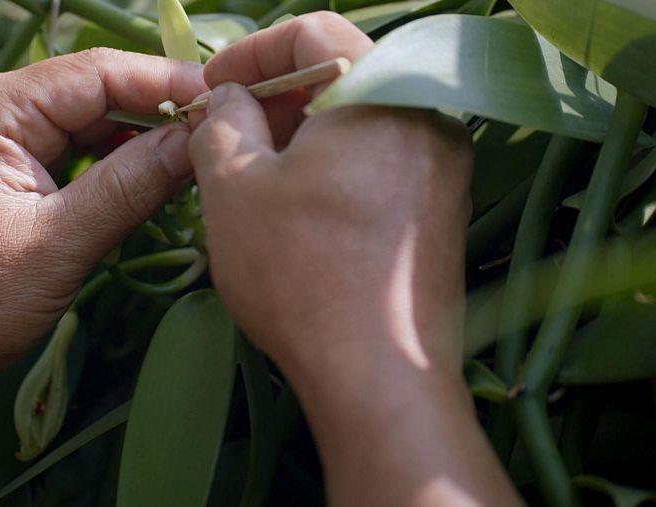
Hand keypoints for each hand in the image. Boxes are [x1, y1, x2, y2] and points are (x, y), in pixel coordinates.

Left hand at [0, 49, 205, 398]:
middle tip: (222, 131)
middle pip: (96, 90)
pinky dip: (115, 161)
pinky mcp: (6, 168)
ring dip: (141, 136)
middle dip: (159, 108)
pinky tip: (154, 174)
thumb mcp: (57, 246)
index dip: (168, 82)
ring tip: (199, 152)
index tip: (227, 100)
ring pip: (89, 120)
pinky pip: (73, 149)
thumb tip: (196, 141)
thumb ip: (129, 187)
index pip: (99, 73)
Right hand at [189, 13, 519, 505]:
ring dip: (303, 134)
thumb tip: (229, 98)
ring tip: (255, 175)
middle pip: (342, 74)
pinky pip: (382, 162)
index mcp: (380, 90)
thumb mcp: (234, 186)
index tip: (211, 87)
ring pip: (361, 122)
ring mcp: (444, 165)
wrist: (378, 373)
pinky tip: (300, 208)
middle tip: (225, 133)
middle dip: (274, 97)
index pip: (312, 32)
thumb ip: (222, 120)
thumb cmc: (298, 270)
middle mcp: (427, 116)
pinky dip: (336, 167)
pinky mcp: (444, 209)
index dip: (250, 52)